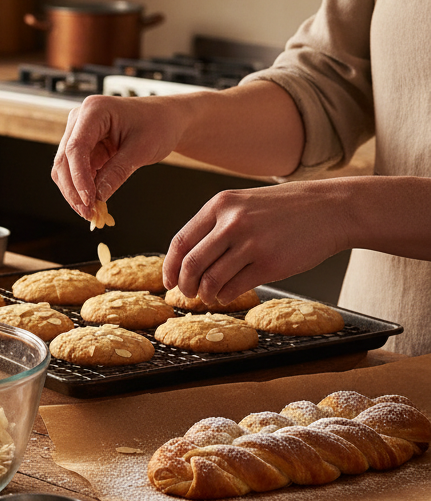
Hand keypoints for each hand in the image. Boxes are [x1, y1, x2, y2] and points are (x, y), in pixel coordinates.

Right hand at [52, 95, 184, 221]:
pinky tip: (93, 203)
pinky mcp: (83, 147)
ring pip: (65, 169)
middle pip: (64, 160)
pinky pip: (75, 171)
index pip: (76, 148)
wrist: (165, 119)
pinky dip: (82, 188)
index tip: (88, 200)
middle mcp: (80, 119)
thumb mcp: (142, 149)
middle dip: (74, 190)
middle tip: (88, 213)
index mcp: (94, 110)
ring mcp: (79, 133)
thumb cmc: (158, 125)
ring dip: (75, 192)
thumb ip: (117, 172)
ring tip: (91, 212)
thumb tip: (97, 197)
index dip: (78, 177)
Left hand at [163, 182, 351, 304]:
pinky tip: (227, 295)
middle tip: (187, 294)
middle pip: (191, 264)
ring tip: (209, 296)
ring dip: (205, 295)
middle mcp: (232, 223)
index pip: (180, 242)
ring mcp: (251, 244)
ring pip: (210, 280)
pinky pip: (234, 288)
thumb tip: (187, 259)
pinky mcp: (270, 264)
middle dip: (184, 285)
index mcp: (220, 205)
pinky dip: (225, 296)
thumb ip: (216, 226)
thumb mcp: (244, 204)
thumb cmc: (285, 210)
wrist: (331, 209)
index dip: (170, 267)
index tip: (168, 281)